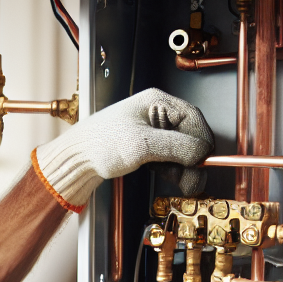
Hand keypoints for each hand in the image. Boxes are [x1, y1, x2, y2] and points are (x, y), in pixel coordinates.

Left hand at [32, 88, 213, 207]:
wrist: (77, 161)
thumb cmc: (98, 144)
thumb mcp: (142, 145)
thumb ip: (176, 147)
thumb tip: (203, 152)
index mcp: (157, 102)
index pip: (193, 119)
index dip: (202, 142)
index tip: (205, 162)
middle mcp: (157, 114)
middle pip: (190, 137)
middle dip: (191, 160)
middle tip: (191, 179)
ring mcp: (153, 131)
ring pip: (182, 151)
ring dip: (182, 168)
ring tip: (172, 178)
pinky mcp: (149, 146)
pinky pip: (170, 159)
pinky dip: (172, 170)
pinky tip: (162, 174)